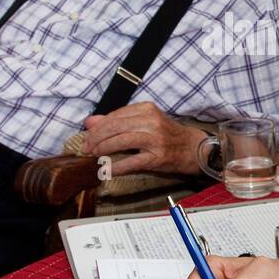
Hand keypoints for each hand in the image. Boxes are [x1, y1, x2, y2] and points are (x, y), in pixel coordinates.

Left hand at [82, 102, 204, 174]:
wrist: (192, 147)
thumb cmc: (166, 134)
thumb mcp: (143, 121)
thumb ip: (117, 120)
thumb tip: (90, 122)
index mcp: (146, 109)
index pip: (115, 115)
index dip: (98, 127)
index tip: (87, 136)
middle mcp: (151, 121)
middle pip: (115, 127)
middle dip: (96, 138)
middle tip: (86, 147)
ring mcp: (155, 139)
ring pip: (122, 141)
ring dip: (103, 149)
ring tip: (93, 155)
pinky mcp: (158, 157)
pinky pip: (132, 161)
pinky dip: (117, 166)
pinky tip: (107, 169)